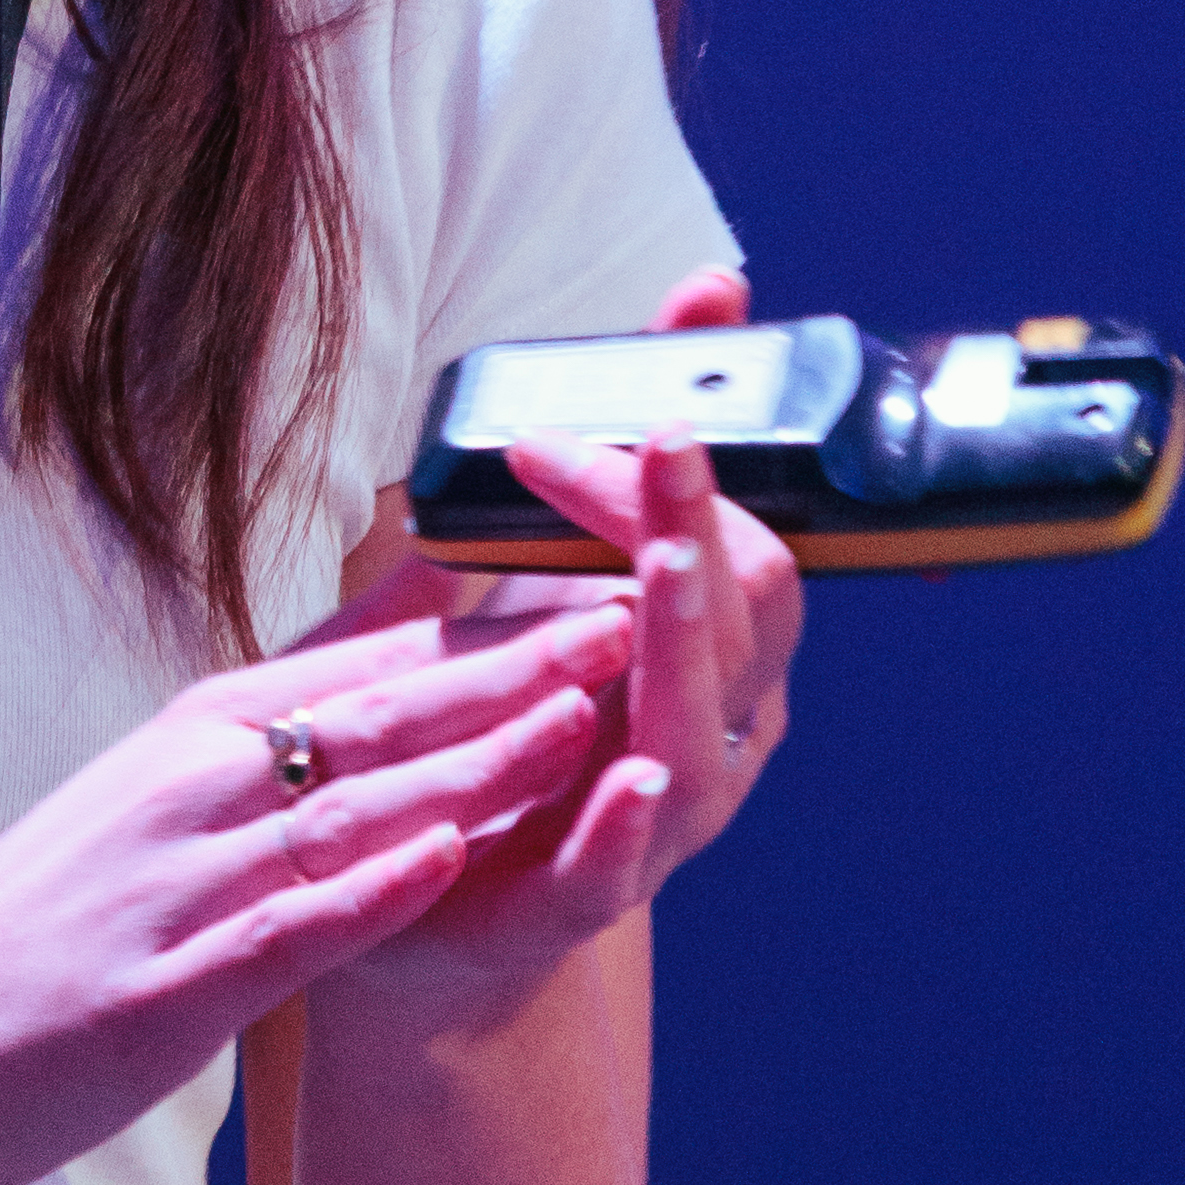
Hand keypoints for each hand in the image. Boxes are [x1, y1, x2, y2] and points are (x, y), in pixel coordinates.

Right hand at [0, 582, 637, 1184]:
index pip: (369, 662)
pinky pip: (283, 930)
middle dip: (512, 669)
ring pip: (350, 810)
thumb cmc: (43, 919)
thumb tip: (400, 612)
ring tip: (576, 718)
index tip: (600, 575)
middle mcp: (195, 789)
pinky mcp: (165, 986)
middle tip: (626, 614)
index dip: (495, 625)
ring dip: (470, 764)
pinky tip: (442, 860)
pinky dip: (366, 891)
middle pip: (378, 716)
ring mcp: (181, 886)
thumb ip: (285, 707)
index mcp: (202, 736)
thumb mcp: (160, 782)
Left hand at [303, 262, 798, 1026]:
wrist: (437, 896)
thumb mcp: (556, 561)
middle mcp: (713, 733)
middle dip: (690, 522)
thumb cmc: (514, 711)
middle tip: (648, 446)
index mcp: (717, 656)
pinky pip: (624, 860)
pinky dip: (630, 817)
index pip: (746, 547)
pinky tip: (633, 771)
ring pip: (698, 727)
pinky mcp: (582, 898)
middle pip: (742, 614)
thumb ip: (632, 440)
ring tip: (665, 568)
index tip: (622, 419)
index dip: (691, 479)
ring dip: (682, 640)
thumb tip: (714, 286)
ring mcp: (661, 823)